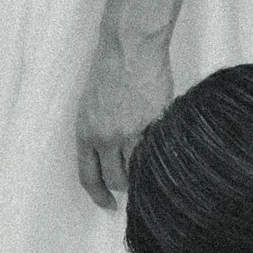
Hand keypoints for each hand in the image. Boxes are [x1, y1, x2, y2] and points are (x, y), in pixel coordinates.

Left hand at [75, 30, 173, 210]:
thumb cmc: (110, 68)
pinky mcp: (154, 124)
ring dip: (145, 172)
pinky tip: (166, 148)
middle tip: (134, 184)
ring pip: (139, 169)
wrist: (130, 48)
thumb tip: (112, 153)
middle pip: (116, 179)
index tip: (107, 204)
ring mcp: (131, 132)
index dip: (98, 195)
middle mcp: (106, 137)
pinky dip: (161, 152)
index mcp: (86, 132)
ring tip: (151, 166)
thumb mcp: (91, 104)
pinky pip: (158, 150)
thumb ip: (99, 131)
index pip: (88, 176)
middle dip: (125, 186)